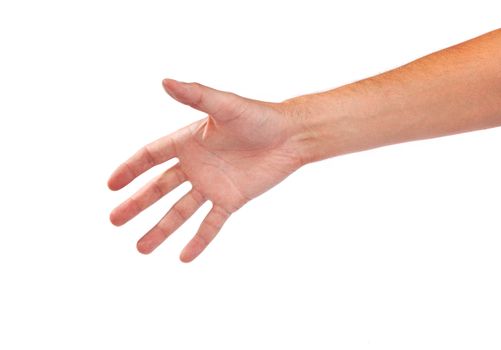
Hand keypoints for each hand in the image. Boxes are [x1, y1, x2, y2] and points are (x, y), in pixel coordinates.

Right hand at [108, 79, 303, 261]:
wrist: (290, 136)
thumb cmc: (259, 116)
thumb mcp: (225, 105)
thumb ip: (196, 95)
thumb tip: (165, 81)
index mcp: (189, 141)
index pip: (151, 157)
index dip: (130, 169)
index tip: (111, 185)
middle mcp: (196, 165)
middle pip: (159, 188)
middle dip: (137, 204)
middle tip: (114, 221)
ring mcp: (212, 185)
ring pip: (180, 211)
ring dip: (161, 229)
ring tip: (141, 248)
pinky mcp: (231, 200)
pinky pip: (211, 224)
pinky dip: (199, 240)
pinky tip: (184, 257)